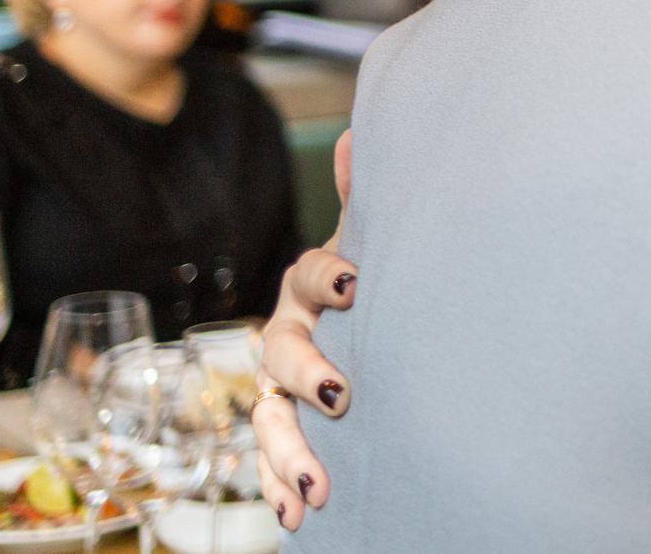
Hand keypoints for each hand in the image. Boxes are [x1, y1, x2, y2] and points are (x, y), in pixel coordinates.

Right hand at [255, 129, 358, 531]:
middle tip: (342, 394)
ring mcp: (282, 387)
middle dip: (306, 373)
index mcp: (314, 286)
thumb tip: (356, 134)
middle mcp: (290, 334)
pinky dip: (277, 488)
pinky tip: (296, 515)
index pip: (310, 274)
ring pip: (270, 416)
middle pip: (281, 349)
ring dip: (287, 452)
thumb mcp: (379, 243)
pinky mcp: (288, 431)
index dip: (328, 276)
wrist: (381, 342)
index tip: (356, 284)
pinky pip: (269, 464)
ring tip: (316, 486)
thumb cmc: (380, 285)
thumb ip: (366, 198)